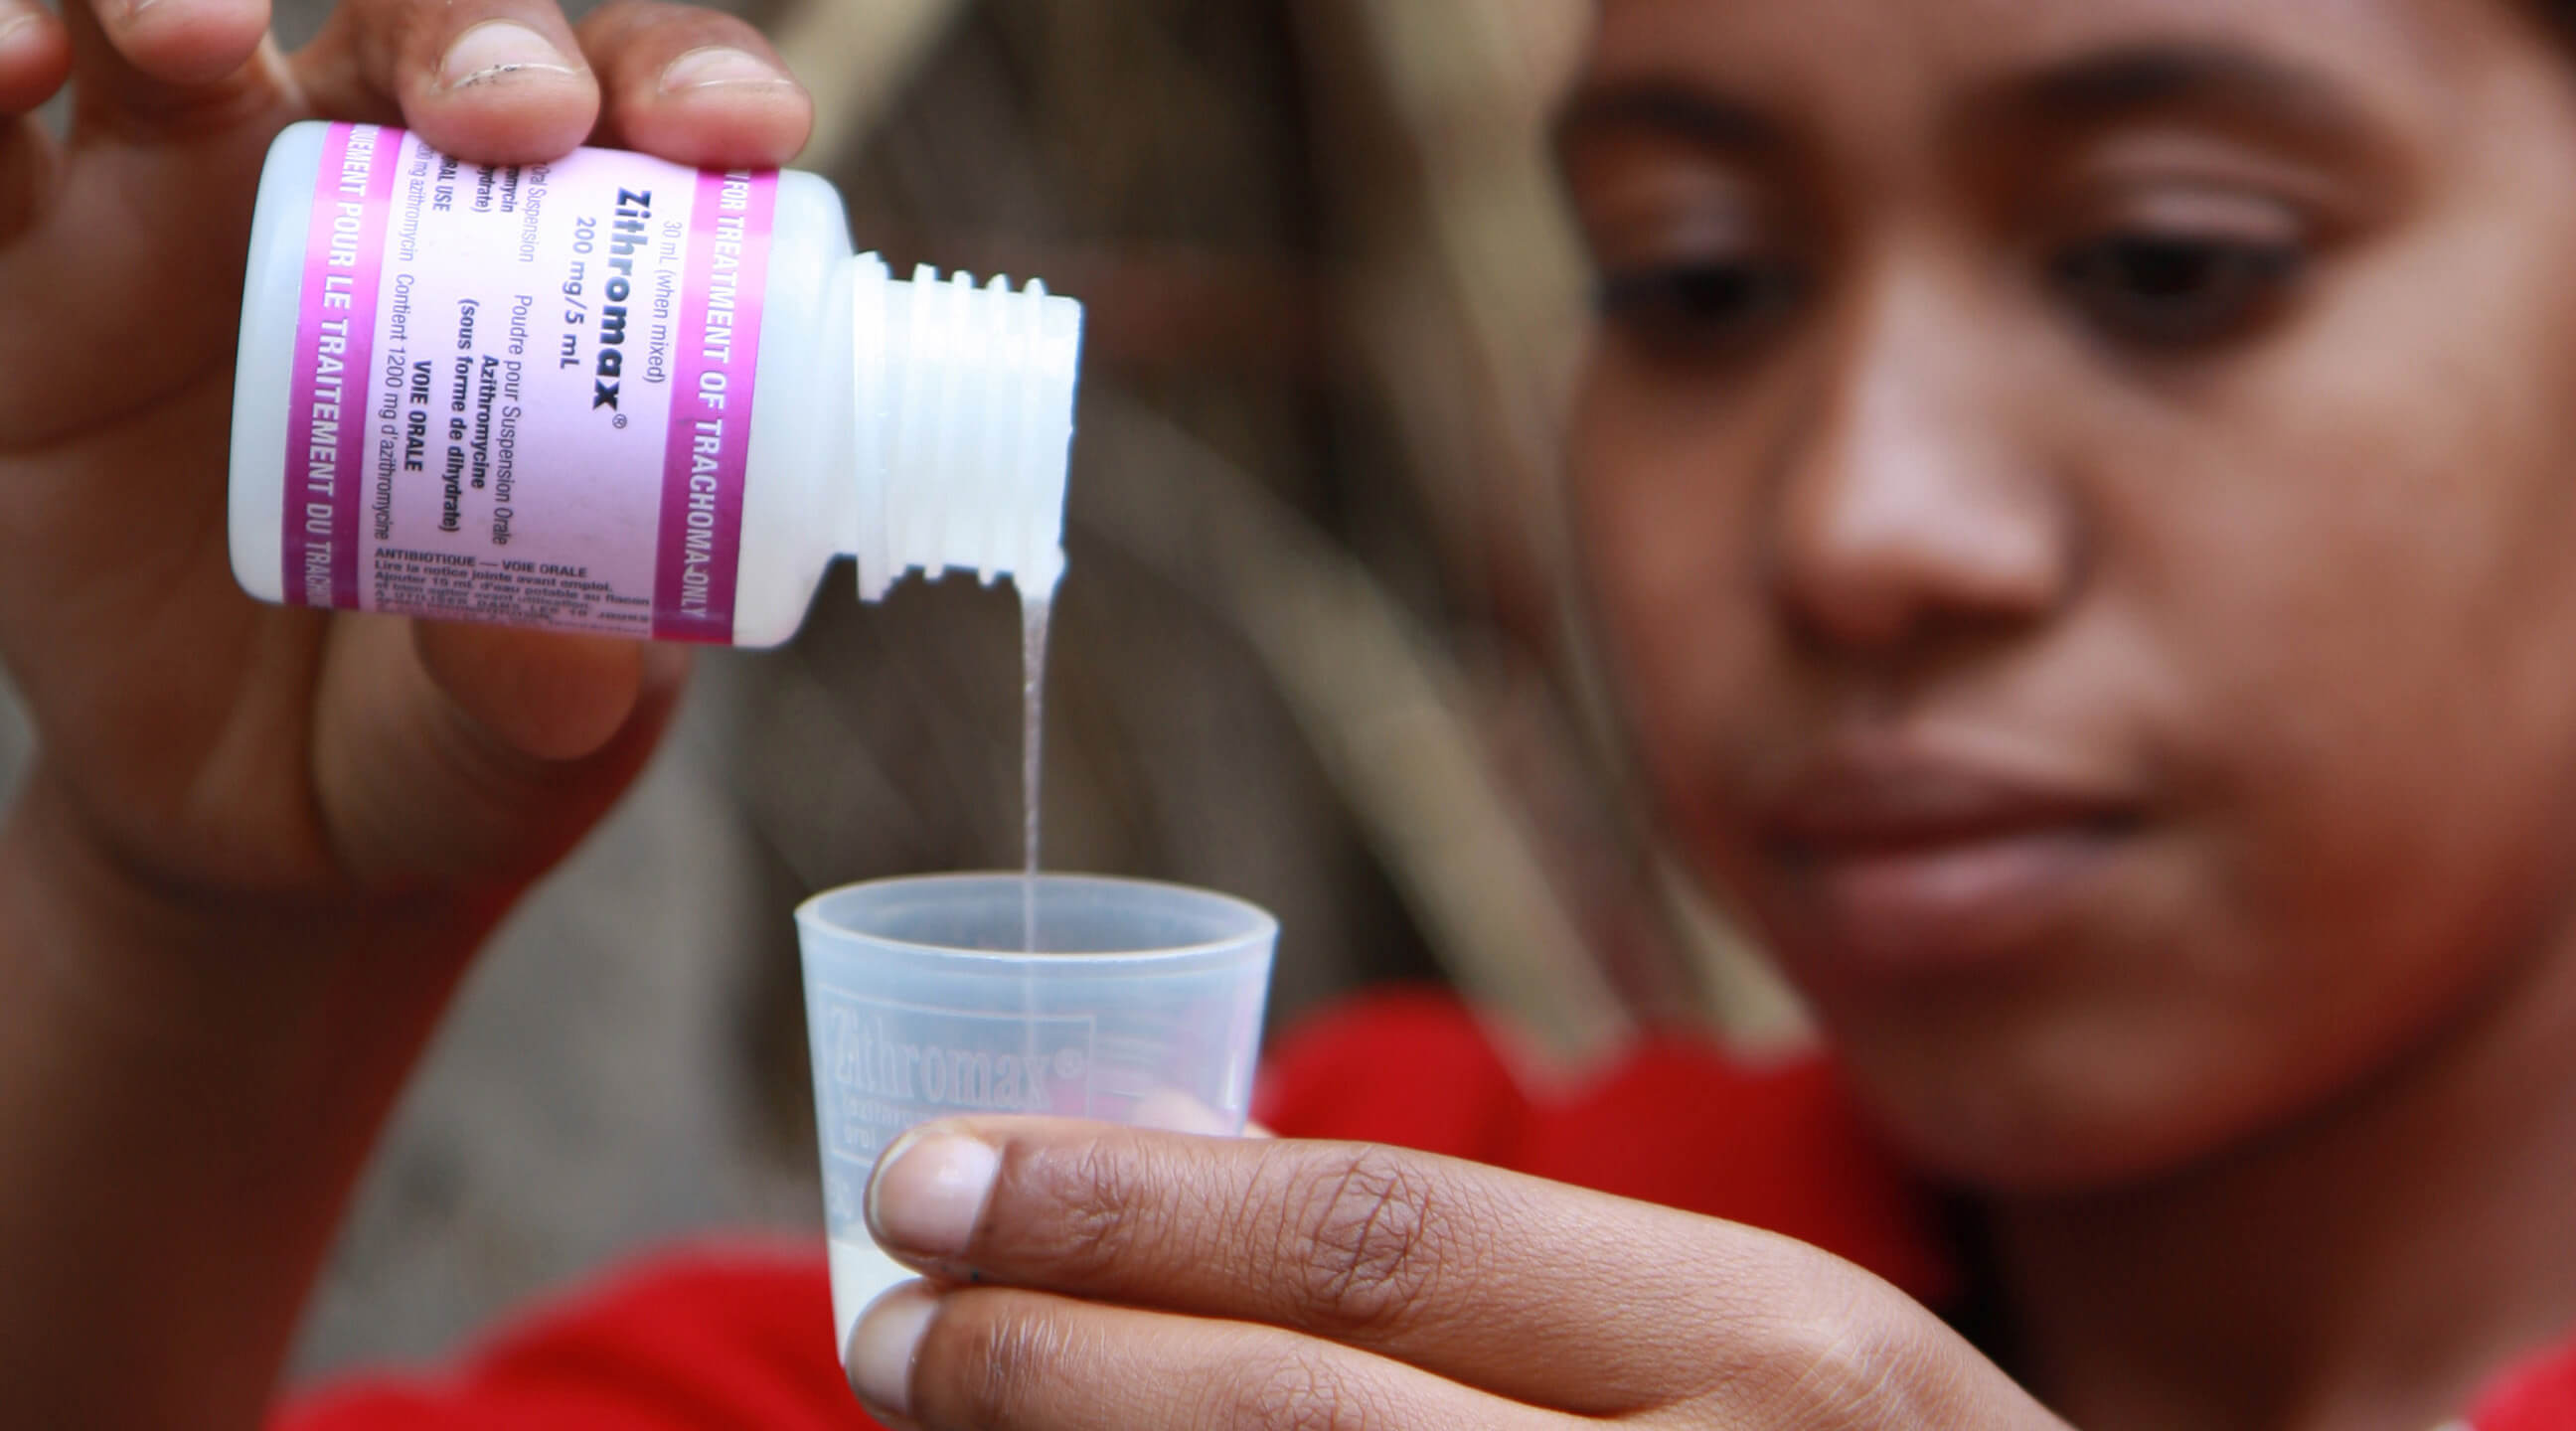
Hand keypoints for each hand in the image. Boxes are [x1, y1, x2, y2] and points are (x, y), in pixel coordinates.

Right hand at [0, 0, 808, 917]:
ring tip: (197, 37)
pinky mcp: (31, 287)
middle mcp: (374, 206)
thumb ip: (558, 687)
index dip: (686, 81)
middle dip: (473, 33)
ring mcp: (187, 226)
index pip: (632, 115)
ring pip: (175, 32)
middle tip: (509, 116)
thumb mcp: (545, 730)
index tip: (736, 134)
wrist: (272, 834)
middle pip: (425, 36)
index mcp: (552, 270)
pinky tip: (6, 62)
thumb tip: (556, 644)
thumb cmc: (462, 733)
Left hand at [849, 1120, 2069, 1428]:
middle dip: (1048, 1359)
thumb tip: (1187, 1187)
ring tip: (935, 1405)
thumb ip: (1524, 1294)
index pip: (1385, 1239)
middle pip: (1298, 1414)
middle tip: (884, 1309)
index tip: (938, 1176)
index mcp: (1778, 1344)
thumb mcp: (1766, 1366)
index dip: (1131, 1207)